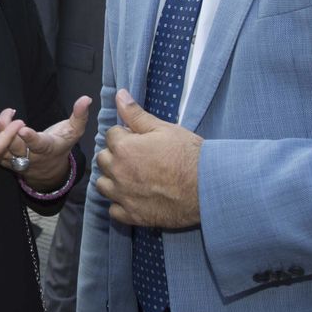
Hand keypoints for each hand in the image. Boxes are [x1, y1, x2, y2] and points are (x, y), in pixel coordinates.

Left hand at [0, 96, 90, 187]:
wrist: (50, 169)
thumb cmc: (62, 143)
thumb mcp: (74, 131)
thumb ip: (79, 116)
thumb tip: (86, 98)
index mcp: (47, 149)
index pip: (39, 144)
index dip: (31, 138)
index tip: (23, 129)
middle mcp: (30, 157)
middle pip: (15, 147)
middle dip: (4, 135)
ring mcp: (15, 160)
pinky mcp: (4, 160)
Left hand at [94, 89, 202, 228]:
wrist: (208, 187)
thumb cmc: (188, 155)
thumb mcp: (164, 128)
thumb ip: (136, 114)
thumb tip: (120, 95)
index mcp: (124, 148)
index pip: (111, 135)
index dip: (125, 135)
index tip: (139, 140)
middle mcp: (118, 172)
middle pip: (103, 159)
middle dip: (116, 155)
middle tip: (137, 157)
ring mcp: (124, 195)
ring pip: (103, 185)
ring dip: (113, 179)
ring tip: (132, 176)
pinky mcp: (132, 216)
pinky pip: (114, 210)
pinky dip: (120, 204)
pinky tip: (134, 197)